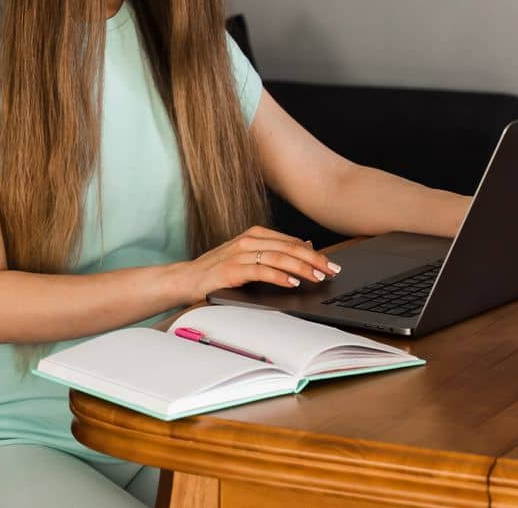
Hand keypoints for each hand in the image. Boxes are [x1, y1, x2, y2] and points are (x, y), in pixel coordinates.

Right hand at [175, 225, 339, 304]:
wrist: (185, 280)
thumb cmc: (218, 271)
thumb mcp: (250, 258)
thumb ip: (275, 252)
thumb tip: (307, 247)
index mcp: (256, 235)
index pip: (292, 242)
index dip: (315, 253)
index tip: (332, 264)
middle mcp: (249, 240)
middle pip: (289, 248)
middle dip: (314, 259)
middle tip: (332, 270)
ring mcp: (239, 253)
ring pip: (278, 257)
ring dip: (301, 267)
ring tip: (318, 277)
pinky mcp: (231, 269)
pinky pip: (260, 270)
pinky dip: (278, 276)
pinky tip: (292, 283)